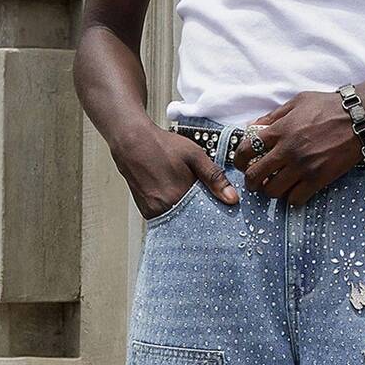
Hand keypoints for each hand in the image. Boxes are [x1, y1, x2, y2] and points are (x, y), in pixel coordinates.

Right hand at [111, 122, 239, 218]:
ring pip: (179, 223)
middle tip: (209, 209)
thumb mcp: (194, 155)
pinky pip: (167, 220)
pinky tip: (179, 204)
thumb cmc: (163, 146)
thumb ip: (214, 177)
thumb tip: (233, 199)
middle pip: (192, 223)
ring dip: (188, 218)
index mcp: (180, 196)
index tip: (222, 213)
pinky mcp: (147, 212)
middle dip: (202, 219)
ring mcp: (154, 212)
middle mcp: (166, 209)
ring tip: (192, 204)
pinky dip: (176, 215)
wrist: (131, 141)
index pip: (205, 218)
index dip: (215, 216)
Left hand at [232, 91, 362, 205]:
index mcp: (280, 130)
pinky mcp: (318, 179)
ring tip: (275, 187)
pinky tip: (294, 192)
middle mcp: (288, 150)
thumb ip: (272, 116)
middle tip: (255, 182)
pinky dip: (291, 199)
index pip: (246, 150)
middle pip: (255, 176)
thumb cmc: (328, 106)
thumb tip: (252, 128)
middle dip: (251, 182)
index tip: (242, 164)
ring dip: (270, 191)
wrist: (358, 118)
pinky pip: (295, 199)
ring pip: (273, 191)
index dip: (239, 160)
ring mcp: (303, 167)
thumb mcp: (297, 102)